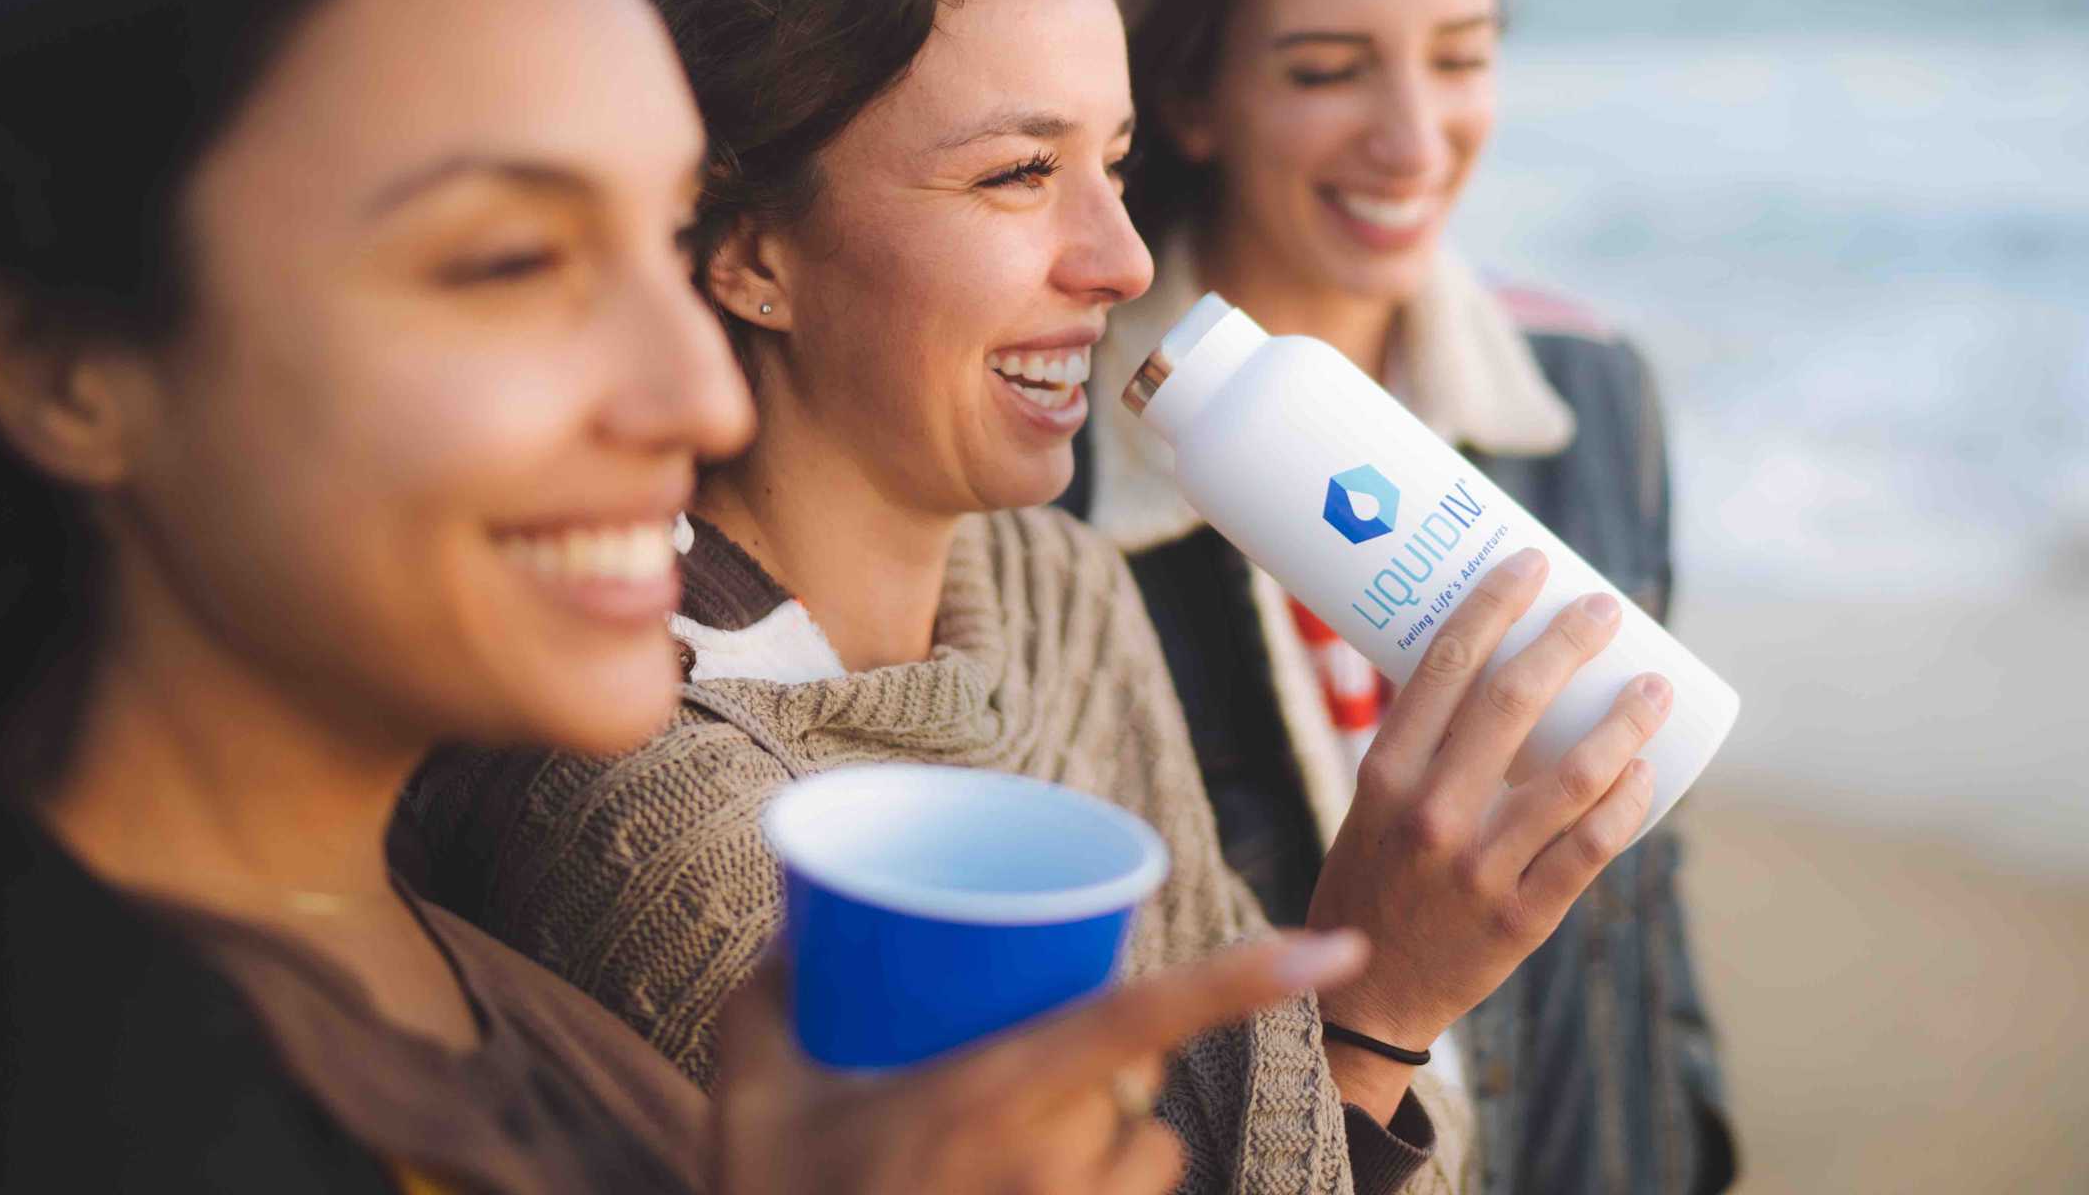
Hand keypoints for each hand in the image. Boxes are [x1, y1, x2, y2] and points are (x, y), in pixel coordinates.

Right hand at [711, 930, 1368, 1194]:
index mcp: (989, 1097)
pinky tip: (1041, 1188)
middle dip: (1106, 1061)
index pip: (1139, 1019)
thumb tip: (798, 922)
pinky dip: (1112, 1193)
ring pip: (1149, 1153)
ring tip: (1018, 1154)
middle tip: (1020, 1073)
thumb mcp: (751, 1098)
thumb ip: (768, 995)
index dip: (1243, 980)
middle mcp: (1051, 1164)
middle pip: (1138, 1080)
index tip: (1337, 948)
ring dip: (1115, 1138)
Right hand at [1305, 549, 1668, 1118]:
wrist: (1364, 1000)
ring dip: (1625, 721)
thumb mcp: (1370, 807)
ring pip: (1573, 777)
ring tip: (1655, 686)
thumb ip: (1423, 751)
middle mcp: (1431, 816)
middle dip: (1569, 642)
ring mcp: (1480, 870)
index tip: (1532, 565)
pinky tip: (1649, 771)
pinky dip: (1627, 803)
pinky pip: (1591, 849)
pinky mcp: (1522, 919)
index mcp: (1385, 776)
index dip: (1493, 605)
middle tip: (1606, 608)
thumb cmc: (1372, 883)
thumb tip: (1490, 669)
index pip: (1444, 667)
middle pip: (1514, 703)